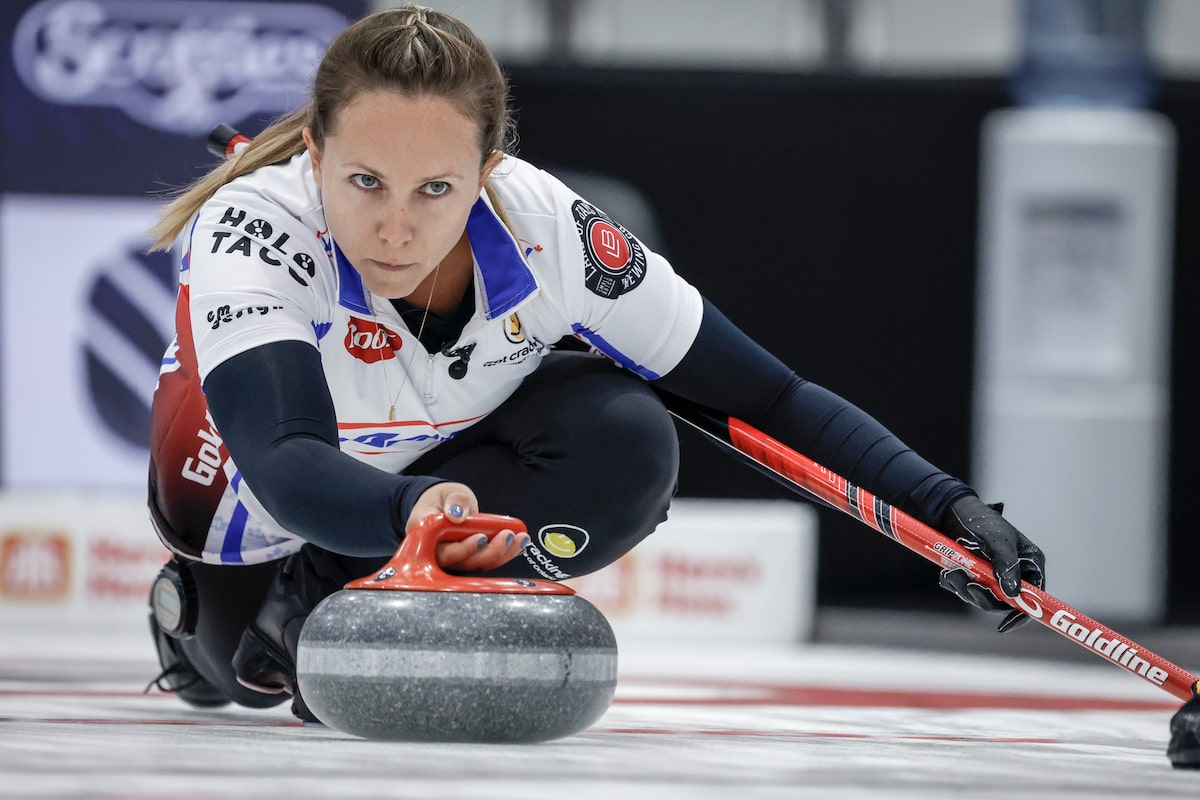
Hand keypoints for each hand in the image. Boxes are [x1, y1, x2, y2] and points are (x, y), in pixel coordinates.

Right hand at [406, 482, 529, 572]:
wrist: (444, 504)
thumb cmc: (443, 499)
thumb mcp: (448, 491)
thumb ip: (455, 499)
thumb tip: (458, 515)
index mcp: (425, 534)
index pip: (443, 550)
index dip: (464, 548)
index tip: (482, 537)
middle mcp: (437, 552)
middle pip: (463, 562)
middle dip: (489, 552)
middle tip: (508, 536)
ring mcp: (455, 559)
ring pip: (478, 564)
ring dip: (502, 554)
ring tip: (520, 538)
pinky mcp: (469, 560)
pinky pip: (486, 561)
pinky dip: (504, 554)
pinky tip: (519, 543)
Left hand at [937, 495, 1045, 631]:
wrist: (951, 511)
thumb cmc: (981, 521)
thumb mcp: (997, 540)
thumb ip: (1006, 566)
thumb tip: (1012, 594)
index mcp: (1030, 563)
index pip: (1036, 595)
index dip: (1024, 613)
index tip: (1006, 624)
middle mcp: (1015, 571)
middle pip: (1005, 601)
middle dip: (985, 597)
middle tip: (969, 586)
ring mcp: (993, 575)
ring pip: (983, 597)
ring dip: (966, 589)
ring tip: (952, 573)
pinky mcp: (975, 575)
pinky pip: (967, 590)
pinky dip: (956, 585)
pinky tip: (948, 572)